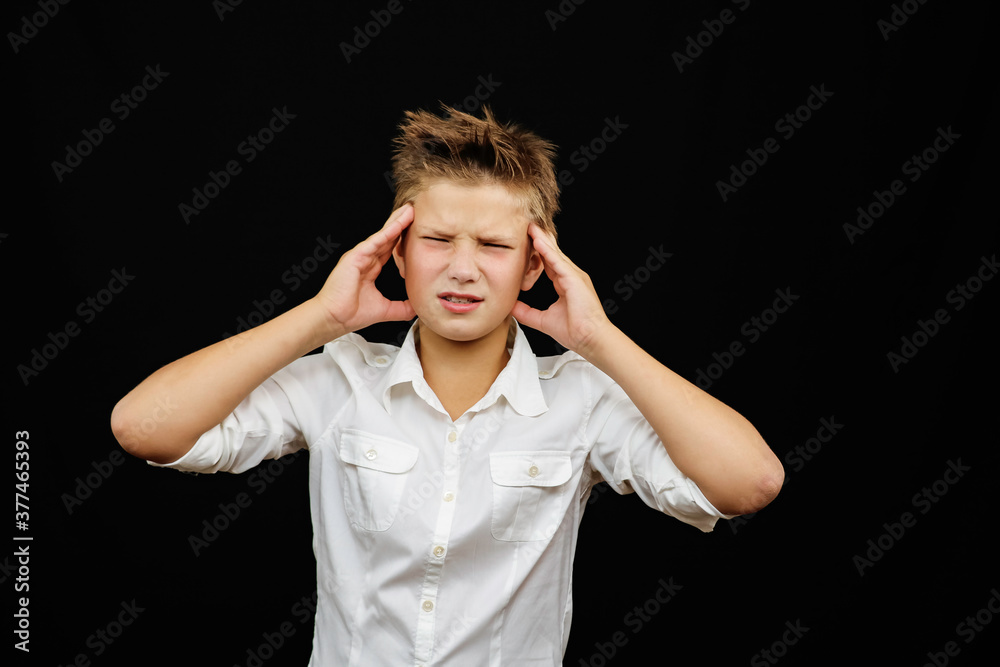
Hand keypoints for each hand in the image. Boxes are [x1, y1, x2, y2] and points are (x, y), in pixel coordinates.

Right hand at [314, 203, 415, 334]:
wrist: (334, 318)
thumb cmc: (351, 314)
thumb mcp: (386, 310)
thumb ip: (403, 308)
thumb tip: (419, 307)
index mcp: (370, 269)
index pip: (390, 250)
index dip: (402, 239)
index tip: (416, 231)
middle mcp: (365, 260)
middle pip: (387, 237)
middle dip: (401, 224)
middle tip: (415, 211)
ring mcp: (360, 256)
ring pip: (383, 235)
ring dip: (397, 222)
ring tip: (410, 210)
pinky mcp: (356, 256)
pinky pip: (375, 241)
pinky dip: (388, 231)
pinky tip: (399, 223)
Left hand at [512, 222, 614, 357]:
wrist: (591, 340)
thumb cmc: (574, 331)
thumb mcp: (543, 320)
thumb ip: (526, 312)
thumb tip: (510, 307)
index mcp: (565, 284)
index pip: (548, 264)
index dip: (537, 253)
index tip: (525, 242)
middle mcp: (570, 277)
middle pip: (552, 254)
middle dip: (540, 240)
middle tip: (526, 226)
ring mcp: (574, 276)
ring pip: (555, 254)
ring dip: (542, 240)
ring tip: (529, 227)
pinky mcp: (574, 280)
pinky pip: (558, 262)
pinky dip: (547, 251)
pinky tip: (537, 241)